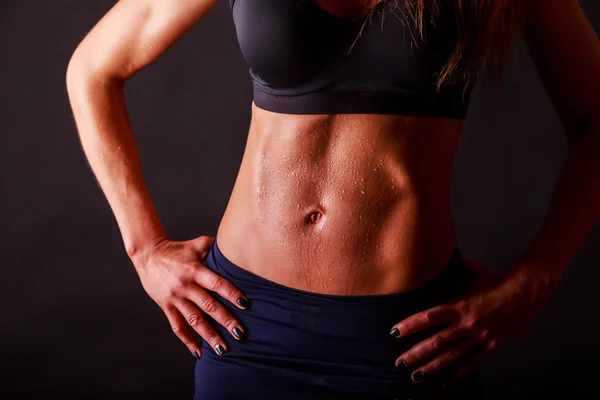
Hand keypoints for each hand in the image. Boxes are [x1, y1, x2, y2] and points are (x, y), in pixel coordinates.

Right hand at [130, 235, 248, 357]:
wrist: (148, 256)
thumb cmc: (177, 249)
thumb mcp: (196, 245)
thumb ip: (214, 247)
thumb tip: (235, 247)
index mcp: (194, 270)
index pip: (215, 283)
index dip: (230, 293)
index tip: (244, 304)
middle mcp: (185, 286)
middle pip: (208, 305)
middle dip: (225, 320)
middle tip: (240, 333)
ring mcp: (175, 298)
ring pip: (194, 321)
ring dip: (209, 336)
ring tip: (223, 349)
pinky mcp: (166, 307)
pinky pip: (177, 327)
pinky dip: (188, 341)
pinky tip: (199, 352)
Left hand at [389, 254, 553, 388]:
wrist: (526, 291)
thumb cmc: (495, 279)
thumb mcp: (469, 272)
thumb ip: (450, 271)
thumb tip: (433, 257)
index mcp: (460, 305)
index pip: (429, 317)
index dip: (410, 325)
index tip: (394, 332)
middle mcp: (467, 324)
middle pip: (436, 342)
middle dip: (416, 354)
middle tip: (399, 363)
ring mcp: (480, 337)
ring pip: (451, 356)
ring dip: (432, 368)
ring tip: (415, 376)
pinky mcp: (492, 346)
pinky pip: (472, 363)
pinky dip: (458, 374)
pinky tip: (445, 383)